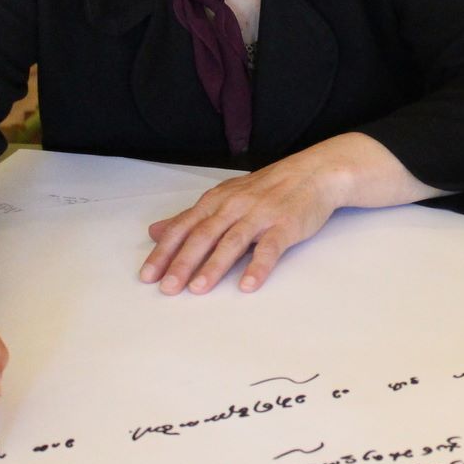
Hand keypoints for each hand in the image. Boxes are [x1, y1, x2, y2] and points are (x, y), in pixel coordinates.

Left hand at [139, 132, 441, 294]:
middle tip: (168, 288)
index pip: (184, 227)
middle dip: (183, 262)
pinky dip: (258, 266)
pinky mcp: (285, 225)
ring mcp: (261, 215)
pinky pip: (270, 248)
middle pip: (204, 235)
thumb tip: (156, 231)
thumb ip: (192, 217)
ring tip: (198, 289)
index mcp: (217, 200)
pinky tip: (247, 284)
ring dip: (214, 266)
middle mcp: (235, 206)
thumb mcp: (225, 196)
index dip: (165, 251)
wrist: (314, 173)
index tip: (148, 275)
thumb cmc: (268, 188)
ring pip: (233, 241)